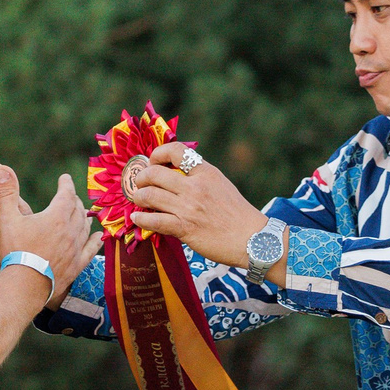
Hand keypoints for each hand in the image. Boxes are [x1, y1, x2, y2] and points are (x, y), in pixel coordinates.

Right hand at [0, 163, 102, 302]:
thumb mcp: (7, 218)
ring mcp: (75, 249)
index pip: (66, 193)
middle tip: (70, 196)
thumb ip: (5, 192)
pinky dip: (95, 241)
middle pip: (77, 210)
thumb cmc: (14, 251)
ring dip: (84, 217)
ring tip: (82, 213)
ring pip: (85, 227)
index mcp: (56, 216)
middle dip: (74, 200)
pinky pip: (90, 250)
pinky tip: (99, 237)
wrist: (24, 286)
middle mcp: (71, 230)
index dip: (66, 184)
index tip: (64, 178)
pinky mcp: (76, 266)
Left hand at [124, 142, 271, 269]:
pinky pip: (154, 221)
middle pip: (155, 174)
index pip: (176, 151)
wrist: (252, 239)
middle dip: (142, 178)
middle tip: (140, 184)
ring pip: (150, 196)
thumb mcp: (221, 184)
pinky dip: (141, 218)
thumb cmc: (238, 214)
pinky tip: (137, 218)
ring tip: (139, 200)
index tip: (153, 162)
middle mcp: (195, 186)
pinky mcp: (185, 228)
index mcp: (206, 172)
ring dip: (139, 197)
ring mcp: (188, 208)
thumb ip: (200, 177)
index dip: (157, 154)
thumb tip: (176, 174)